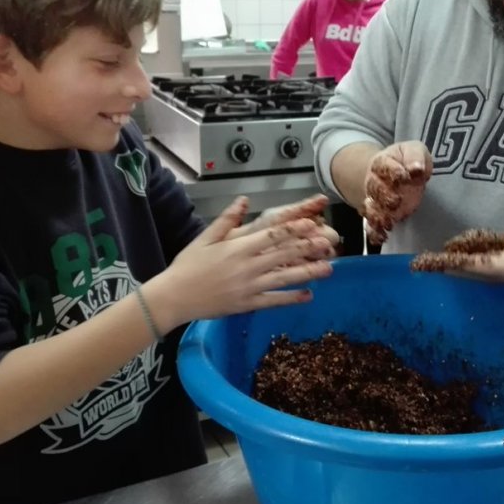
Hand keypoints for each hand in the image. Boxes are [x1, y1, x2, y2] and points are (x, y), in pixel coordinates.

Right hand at [150, 197, 333, 328]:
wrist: (173, 297)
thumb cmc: (188, 265)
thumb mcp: (205, 237)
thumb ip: (227, 219)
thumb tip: (244, 200)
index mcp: (237, 247)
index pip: (272, 235)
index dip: (295, 229)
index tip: (313, 223)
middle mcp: (247, 266)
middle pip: (284, 254)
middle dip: (308, 248)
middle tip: (330, 243)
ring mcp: (248, 287)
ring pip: (284, 278)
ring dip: (308, 273)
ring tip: (329, 268)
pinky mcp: (247, 304)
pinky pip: (273, 300)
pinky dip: (291, 298)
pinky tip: (308, 295)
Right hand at [363, 141, 431, 244]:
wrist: (396, 172)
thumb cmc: (407, 160)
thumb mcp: (415, 150)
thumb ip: (415, 157)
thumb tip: (416, 168)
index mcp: (382, 162)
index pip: (384, 166)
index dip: (393, 172)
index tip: (404, 176)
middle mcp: (374, 181)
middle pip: (374, 189)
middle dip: (384, 196)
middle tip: (396, 201)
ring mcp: (375, 200)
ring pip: (370, 208)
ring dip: (378, 216)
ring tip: (389, 223)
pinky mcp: (379, 215)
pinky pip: (372, 225)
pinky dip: (375, 232)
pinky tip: (382, 237)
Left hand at [411, 221, 503, 282]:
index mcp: (503, 268)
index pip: (474, 266)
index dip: (455, 263)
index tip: (437, 261)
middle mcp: (493, 273)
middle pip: (462, 271)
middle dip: (442, 268)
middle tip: (418, 265)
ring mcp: (491, 269)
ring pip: (462, 268)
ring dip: (444, 265)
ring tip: (422, 262)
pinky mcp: (489, 262)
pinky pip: (467, 262)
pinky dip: (453, 259)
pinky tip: (441, 255)